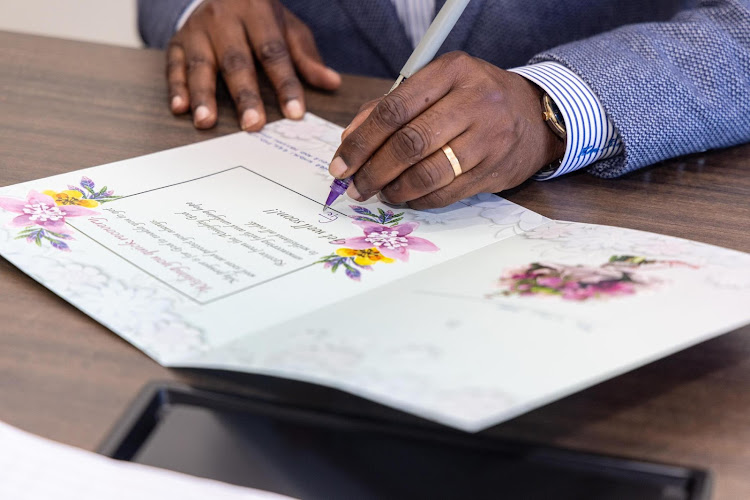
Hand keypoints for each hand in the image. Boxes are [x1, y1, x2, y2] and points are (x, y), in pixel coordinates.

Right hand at [167, 0, 340, 129]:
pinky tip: (181, 108)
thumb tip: (332, 82)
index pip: (273, 52)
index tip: (294, 113)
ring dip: (203, 95)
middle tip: (253, 124)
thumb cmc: (260, 18)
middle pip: (236, 61)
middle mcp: (225, 18)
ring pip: (201, 64)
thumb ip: (306, 57)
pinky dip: (176, 88)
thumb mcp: (288, 28)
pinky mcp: (176, 41)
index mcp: (258, 12)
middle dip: (245, 95)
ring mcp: (197, 30)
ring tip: (206, 122)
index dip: (285, 84)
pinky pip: (174, 65)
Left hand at [329, 51, 565, 208]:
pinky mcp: (495, 169)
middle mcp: (474, 100)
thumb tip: (349, 140)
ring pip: (427, 173)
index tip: (341, 163)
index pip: (393, 109)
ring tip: (379, 192)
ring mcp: (488, 137)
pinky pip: (446, 193)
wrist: (535, 115)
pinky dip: (419, 200)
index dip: (361, 141)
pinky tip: (406, 197)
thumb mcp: (437, 87)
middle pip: (409, 144)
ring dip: (394, 189)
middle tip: (355, 187)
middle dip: (373, 171)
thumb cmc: (474, 99)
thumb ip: (391, 107)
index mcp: (451, 71)